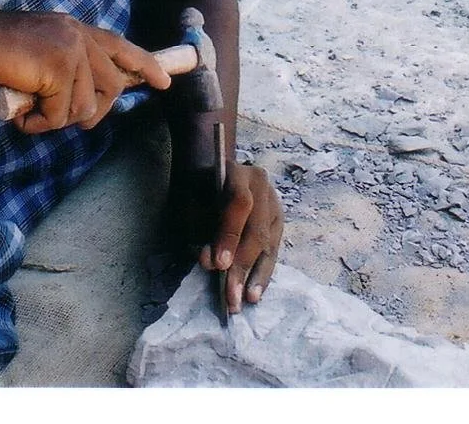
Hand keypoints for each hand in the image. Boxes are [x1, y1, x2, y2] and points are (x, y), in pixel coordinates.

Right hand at [0, 6, 170, 132]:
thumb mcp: (34, 59)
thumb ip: (59, 74)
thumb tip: (79, 106)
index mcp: (72, 29)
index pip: (118, 46)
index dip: (142, 65)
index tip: (162, 82)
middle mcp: (77, 37)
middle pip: (111, 85)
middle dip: (94, 112)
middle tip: (69, 120)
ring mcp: (71, 52)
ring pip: (84, 107)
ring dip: (54, 119)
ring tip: (28, 110)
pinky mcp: (60, 70)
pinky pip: (59, 116)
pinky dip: (37, 124)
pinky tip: (20, 111)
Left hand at [197, 162, 282, 312]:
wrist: (212, 168)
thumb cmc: (197, 186)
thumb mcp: (190, 197)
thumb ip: (198, 226)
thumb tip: (209, 262)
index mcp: (239, 173)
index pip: (240, 204)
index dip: (230, 235)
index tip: (219, 264)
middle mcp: (263, 188)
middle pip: (257, 230)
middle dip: (243, 266)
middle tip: (231, 295)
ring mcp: (274, 205)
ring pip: (269, 244)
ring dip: (256, 276)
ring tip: (245, 300)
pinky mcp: (278, 223)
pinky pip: (273, 251)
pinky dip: (263, 274)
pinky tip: (254, 293)